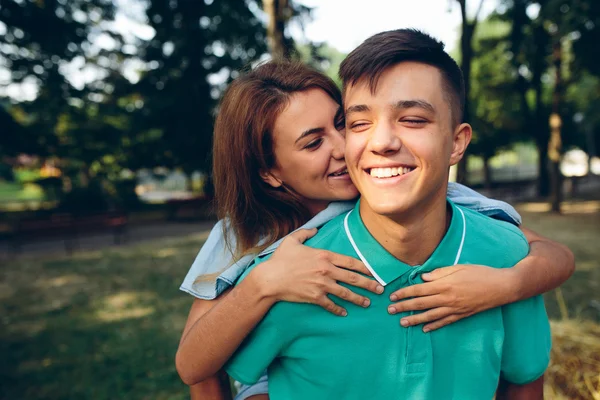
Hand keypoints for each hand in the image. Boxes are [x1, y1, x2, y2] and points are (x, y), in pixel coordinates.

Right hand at [248, 228, 383, 315]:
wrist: (270, 279)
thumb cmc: (280, 259)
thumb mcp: (292, 240)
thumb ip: (306, 233)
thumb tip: (315, 230)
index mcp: (324, 256)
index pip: (350, 262)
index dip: (365, 267)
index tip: (374, 272)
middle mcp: (326, 270)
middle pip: (353, 278)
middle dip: (369, 284)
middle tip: (380, 289)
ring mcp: (322, 285)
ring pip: (346, 293)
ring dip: (359, 299)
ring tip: (368, 303)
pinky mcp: (315, 297)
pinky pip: (331, 305)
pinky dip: (338, 310)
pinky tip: (344, 313)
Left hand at [387, 265, 515, 331]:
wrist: (502, 286)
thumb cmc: (480, 273)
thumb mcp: (459, 267)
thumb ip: (439, 273)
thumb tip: (423, 278)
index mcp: (445, 284)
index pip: (419, 290)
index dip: (404, 293)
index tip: (393, 296)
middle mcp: (447, 298)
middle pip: (421, 304)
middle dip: (404, 307)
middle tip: (390, 311)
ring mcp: (455, 309)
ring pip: (430, 316)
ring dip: (415, 320)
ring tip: (402, 323)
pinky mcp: (462, 315)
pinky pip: (445, 322)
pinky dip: (434, 326)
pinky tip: (425, 329)